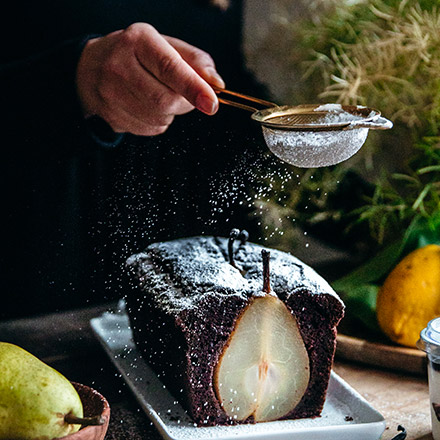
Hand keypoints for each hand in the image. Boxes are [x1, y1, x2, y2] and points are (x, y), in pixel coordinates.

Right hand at [76, 23, 223, 135]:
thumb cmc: (136, 56)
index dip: (193, 88)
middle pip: (166, 100)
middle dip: (186, 103)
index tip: (212, 103)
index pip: (169, 67)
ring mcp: (110, 95)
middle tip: (186, 95)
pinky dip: (159, 122)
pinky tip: (147, 106)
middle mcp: (118, 66)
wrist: (90, 70)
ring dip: (172, 113)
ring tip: (159, 95)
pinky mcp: (111, 117)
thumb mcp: (165, 46)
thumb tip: (216, 84)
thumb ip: (195, 62)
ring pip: (160, 118)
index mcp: (137, 41)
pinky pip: (151, 129)